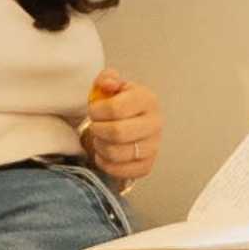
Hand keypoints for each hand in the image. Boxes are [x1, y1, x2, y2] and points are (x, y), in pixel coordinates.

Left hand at [83, 75, 161, 190]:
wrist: (130, 123)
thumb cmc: (118, 103)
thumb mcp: (111, 86)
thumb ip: (107, 78)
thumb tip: (108, 84)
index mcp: (147, 99)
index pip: (116, 109)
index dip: (97, 111)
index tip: (93, 111)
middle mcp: (155, 123)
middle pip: (117, 133)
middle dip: (98, 130)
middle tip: (95, 126)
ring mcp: (153, 146)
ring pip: (117, 153)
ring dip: (100, 146)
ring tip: (99, 139)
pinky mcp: (147, 165)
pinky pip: (122, 171)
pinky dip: (106, 163)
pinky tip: (103, 153)